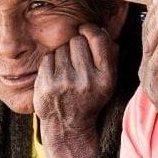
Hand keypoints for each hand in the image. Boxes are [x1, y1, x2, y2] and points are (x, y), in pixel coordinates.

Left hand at [34, 24, 117, 157]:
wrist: (68, 127)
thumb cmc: (89, 100)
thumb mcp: (107, 83)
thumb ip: (110, 57)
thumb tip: (103, 31)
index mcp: (105, 77)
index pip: (98, 39)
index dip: (90, 29)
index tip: (85, 30)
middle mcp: (86, 79)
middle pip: (77, 40)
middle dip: (75, 45)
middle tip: (76, 59)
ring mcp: (65, 82)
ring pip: (61, 48)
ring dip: (62, 54)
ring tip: (66, 71)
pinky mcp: (47, 84)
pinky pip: (48, 57)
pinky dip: (50, 63)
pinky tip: (55, 75)